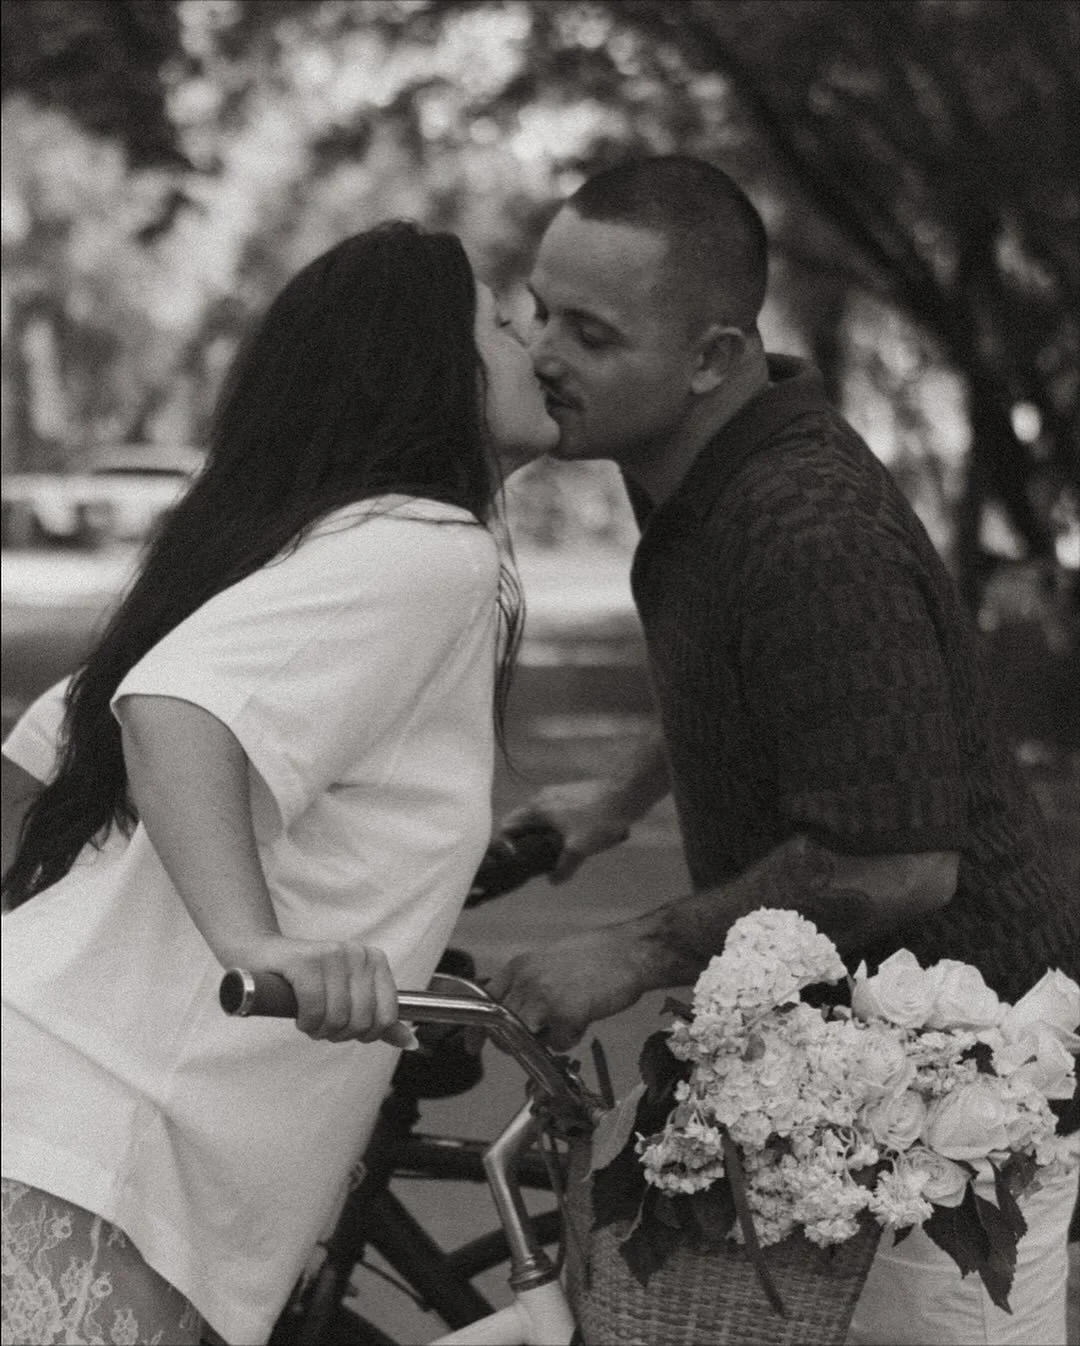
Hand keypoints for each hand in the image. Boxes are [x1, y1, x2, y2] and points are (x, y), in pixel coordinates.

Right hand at [225, 934, 414, 1047]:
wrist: (263, 955)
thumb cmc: (310, 980)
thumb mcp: (350, 996)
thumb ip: (379, 1018)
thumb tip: (411, 1043)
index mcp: (375, 960)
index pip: (387, 1016)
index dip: (366, 1034)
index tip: (348, 1030)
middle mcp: (358, 953)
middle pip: (361, 1020)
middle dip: (339, 1034)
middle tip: (324, 1027)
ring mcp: (332, 953)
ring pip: (337, 1018)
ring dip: (319, 1030)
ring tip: (311, 1020)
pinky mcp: (304, 960)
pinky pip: (314, 1009)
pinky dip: (306, 1022)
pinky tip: (300, 1016)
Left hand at [487, 927, 647, 1049]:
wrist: (630, 952)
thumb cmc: (595, 956)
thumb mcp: (548, 962)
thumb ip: (527, 984)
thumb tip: (515, 1013)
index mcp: (519, 966)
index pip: (485, 1001)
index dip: (478, 1029)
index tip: (473, 1046)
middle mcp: (526, 981)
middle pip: (503, 1027)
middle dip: (517, 1040)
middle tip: (541, 1034)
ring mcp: (544, 999)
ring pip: (526, 1039)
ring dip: (544, 1040)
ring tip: (566, 1022)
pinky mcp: (566, 1016)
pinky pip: (557, 1045)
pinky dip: (570, 1040)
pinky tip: (583, 1020)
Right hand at [499, 779, 631, 882]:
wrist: (624, 794)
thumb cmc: (597, 821)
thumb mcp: (579, 850)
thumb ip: (563, 868)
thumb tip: (553, 881)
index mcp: (537, 809)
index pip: (508, 826)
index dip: (506, 845)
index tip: (515, 860)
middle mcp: (542, 797)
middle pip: (524, 821)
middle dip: (526, 841)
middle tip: (535, 859)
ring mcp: (557, 792)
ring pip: (541, 816)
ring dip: (543, 833)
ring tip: (555, 851)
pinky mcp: (571, 793)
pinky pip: (555, 811)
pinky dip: (557, 825)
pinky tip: (573, 837)